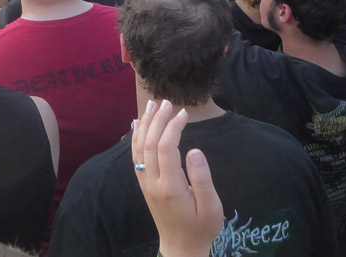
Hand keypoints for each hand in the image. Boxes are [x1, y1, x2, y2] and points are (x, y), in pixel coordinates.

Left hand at [131, 100, 222, 256]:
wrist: (180, 247)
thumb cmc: (201, 227)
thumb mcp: (211, 207)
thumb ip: (202, 179)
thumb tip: (194, 150)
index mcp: (170, 186)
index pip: (167, 148)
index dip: (173, 127)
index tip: (184, 113)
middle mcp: (153, 182)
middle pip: (150, 143)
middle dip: (158, 120)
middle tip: (167, 102)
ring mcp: (145, 182)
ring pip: (139, 147)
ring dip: (145, 124)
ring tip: (152, 105)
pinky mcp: (143, 183)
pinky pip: (135, 156)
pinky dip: (135, 137)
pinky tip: (138, 123)